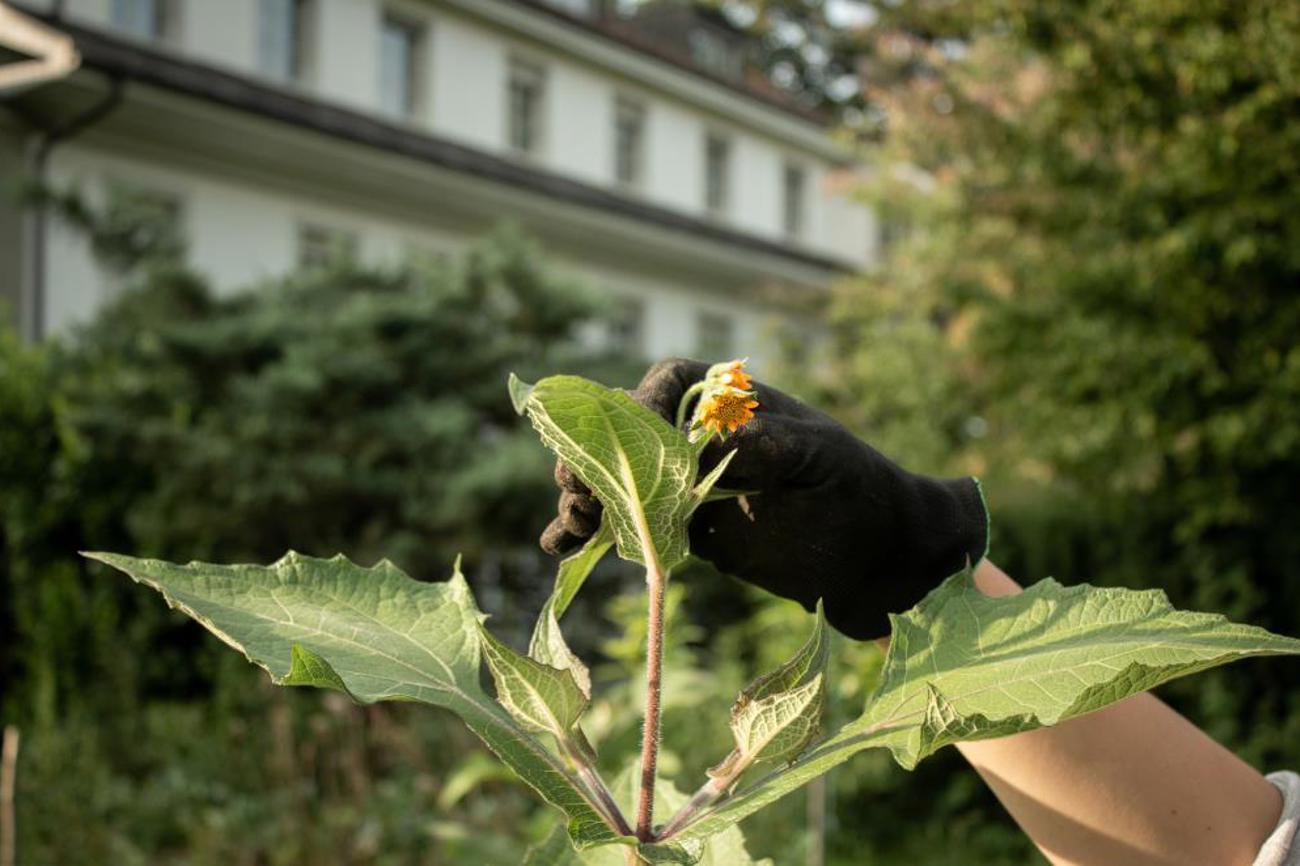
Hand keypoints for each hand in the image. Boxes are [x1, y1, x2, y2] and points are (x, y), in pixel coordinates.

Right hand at [539, 359, 987, 638]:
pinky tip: (560, 548)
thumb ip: (770, 446)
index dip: (636, 405)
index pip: (666, 384)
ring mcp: (686, 487)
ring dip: (582, 496)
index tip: (623, 436)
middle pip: (623, 435)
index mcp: (729, 402)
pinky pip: (631, 526)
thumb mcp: (820, 458)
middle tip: (579, 489)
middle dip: (593, 458)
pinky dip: (593, 534)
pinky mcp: (684, 532)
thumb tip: (712, 443)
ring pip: (616, 481)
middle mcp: (697, 439)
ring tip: (571, 522)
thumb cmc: (857, 490)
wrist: (876, 556)